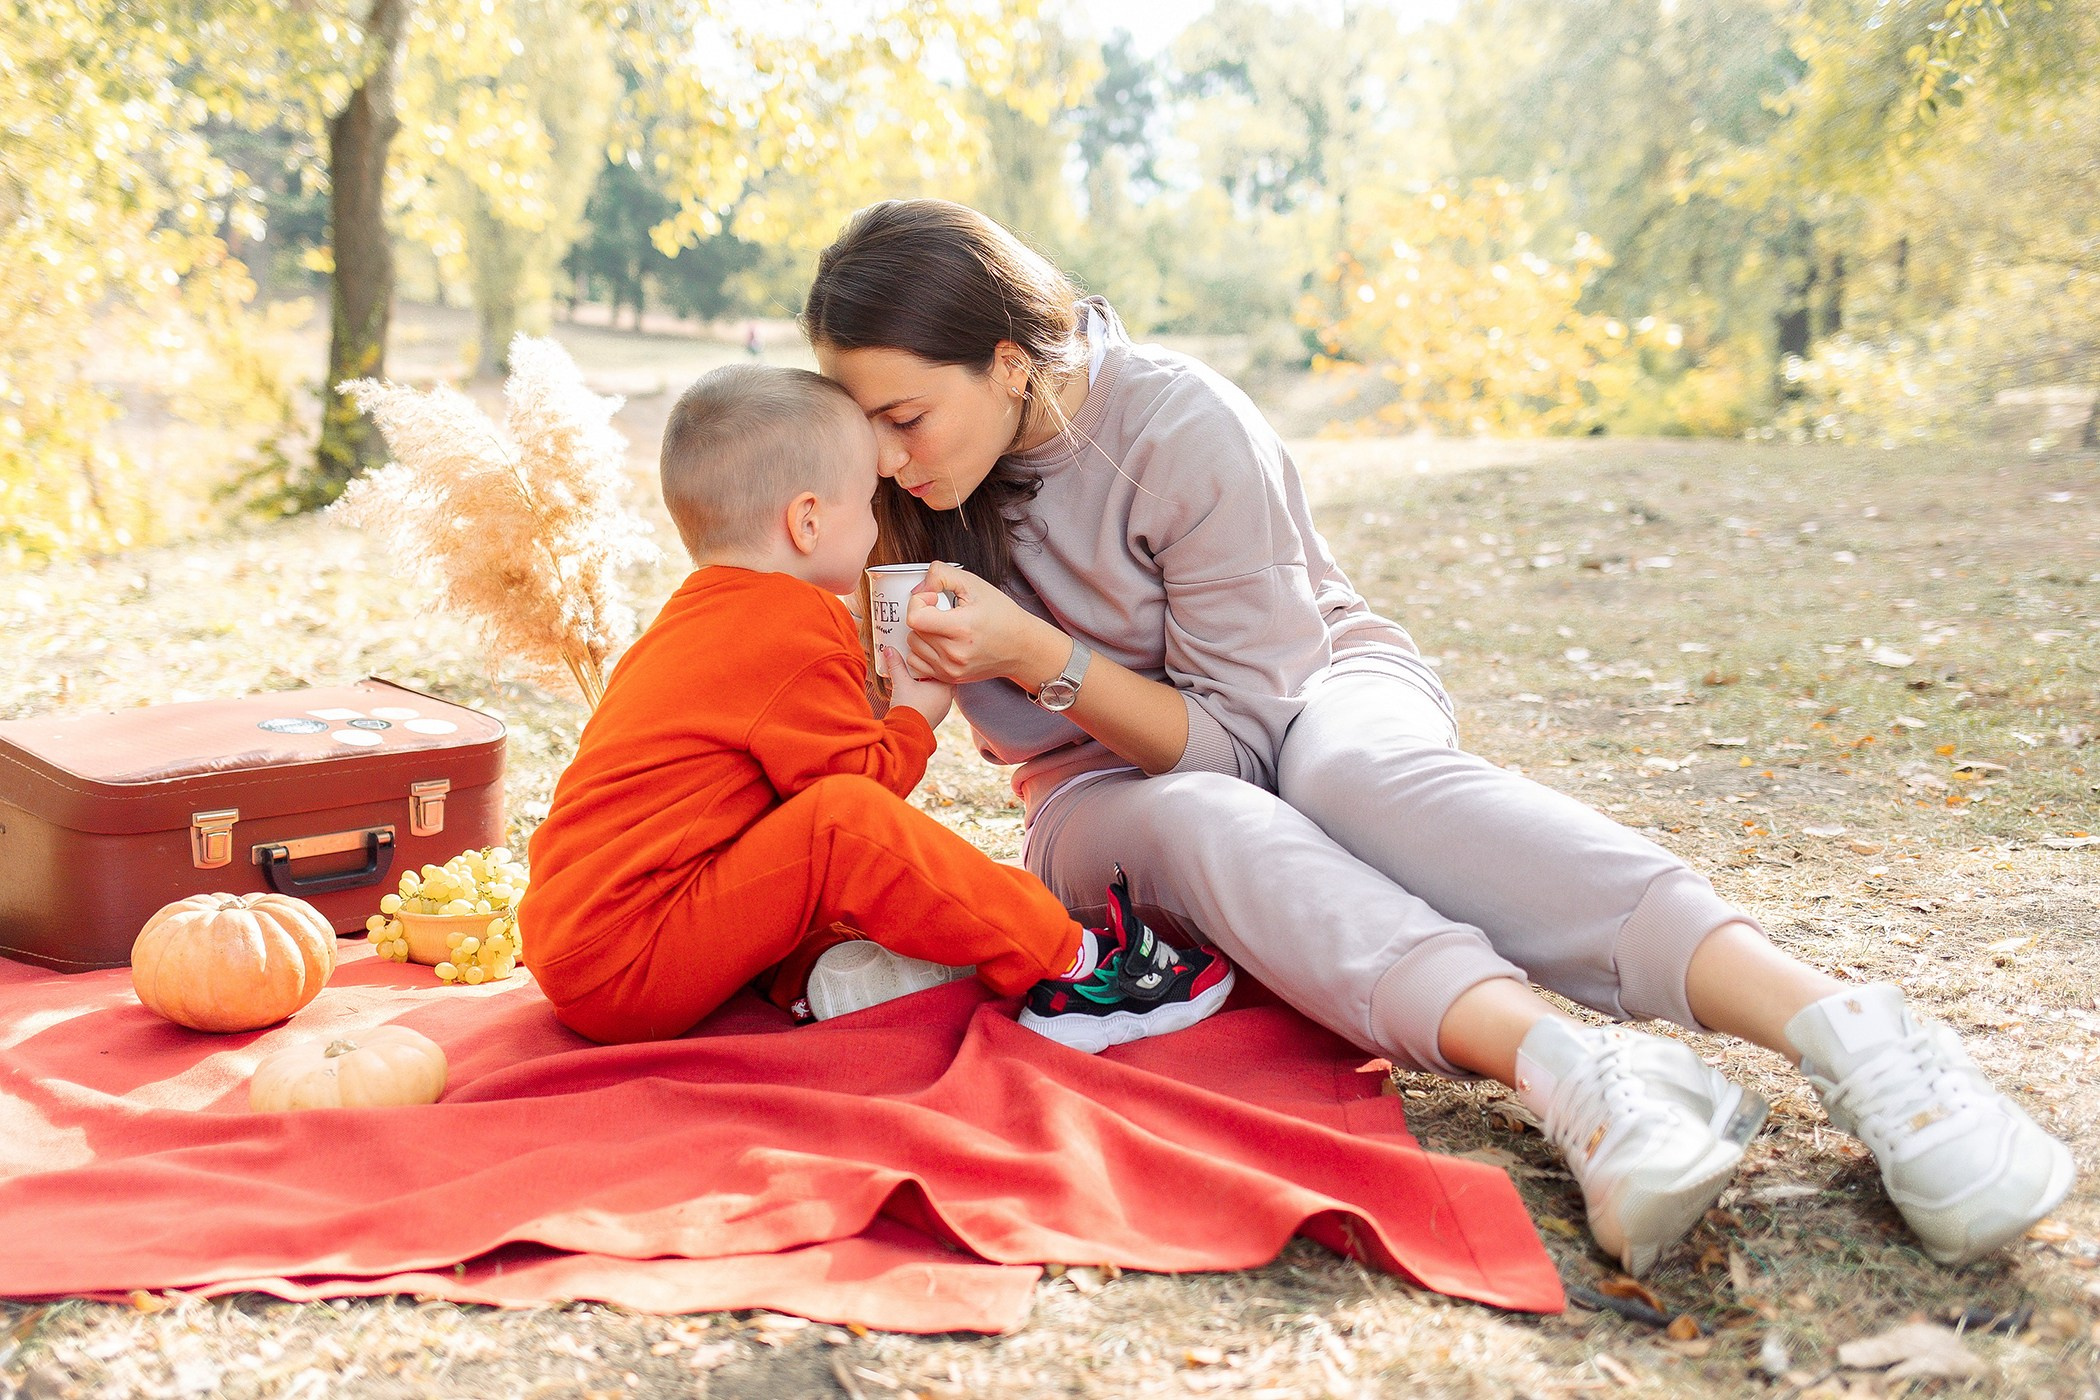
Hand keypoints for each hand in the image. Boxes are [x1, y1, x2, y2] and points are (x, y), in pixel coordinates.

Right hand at [881, 647, 953, 727]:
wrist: (906, 733)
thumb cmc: (908, 707)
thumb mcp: (901, 683)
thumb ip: (896, 665)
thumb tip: (889, 649)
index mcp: (945, 687)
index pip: (945, 667)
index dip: (935, 659)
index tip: (926, 654)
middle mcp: (948, 698)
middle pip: (941, 678)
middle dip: (930, 671)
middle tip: (919, 664)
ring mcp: (942, 709)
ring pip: (937, 690)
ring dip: (927, 684)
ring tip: (915, 677)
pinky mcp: (935, 716)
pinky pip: (933, 700)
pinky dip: (926, 694)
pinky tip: (915, 692)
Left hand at [904, 561, 1067, 687]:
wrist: (1021, 647)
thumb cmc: (1001, 615)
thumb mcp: (974, 584)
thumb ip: (941, 575)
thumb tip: (919, 588)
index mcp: (961, 628)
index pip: (915, 618)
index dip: (918, 602)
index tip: (934, 598)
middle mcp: (954, 654)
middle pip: (913, 630)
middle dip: (922, 614)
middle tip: (942, 610)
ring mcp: (951, 669)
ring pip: (913, 646)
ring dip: (921, 633)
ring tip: (942, 626)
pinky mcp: (950, 678)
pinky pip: (916, 663)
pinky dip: (922, 651)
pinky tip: (938, 642)